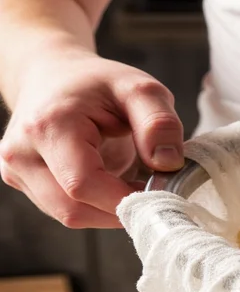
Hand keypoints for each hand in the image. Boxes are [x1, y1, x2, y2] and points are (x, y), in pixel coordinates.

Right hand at [0, 49, 183, 228]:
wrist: (53, 75)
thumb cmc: (97, 83)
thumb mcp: (139, 89)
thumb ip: (159, 122)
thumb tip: (168, 163)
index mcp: (48, 126)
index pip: (83, 184)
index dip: (126, 198)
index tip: (160, 192)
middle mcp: (22, 153)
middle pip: (74, 210)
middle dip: (120, 210)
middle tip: (152, 194)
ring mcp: (18, 171)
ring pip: (70, 216)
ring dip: (109, 211)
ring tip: (133, 186)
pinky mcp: (25, 184)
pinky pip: (66, 210)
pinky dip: (97, 207)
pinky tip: (114, 186)